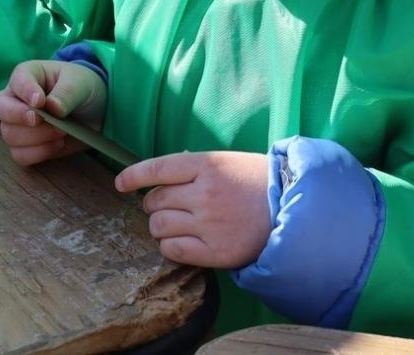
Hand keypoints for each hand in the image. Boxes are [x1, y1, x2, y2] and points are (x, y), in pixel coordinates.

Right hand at [0, 59, 107, 166]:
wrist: (94, 112)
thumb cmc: (82, 88)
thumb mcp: (80, 83)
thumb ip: (66, 93)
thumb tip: (52, 108)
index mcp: (28, 75)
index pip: (17, 80)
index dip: (25, 91)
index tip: (40, 101)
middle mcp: (16, 99)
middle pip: (0, 108)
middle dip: (19, 116)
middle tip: (39, 120)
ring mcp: (18, 123)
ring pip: (10, 135)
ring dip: (37, 137)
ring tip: (61, 131)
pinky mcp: (26, 145)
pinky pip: (20, 155)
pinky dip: (39, 153)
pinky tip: (58, 144)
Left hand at [114, 151, 271, 268]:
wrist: (293, 208)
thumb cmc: (258, 181)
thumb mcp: (227, 162)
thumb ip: (194, 168)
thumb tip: (161, 176)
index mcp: (207, 165)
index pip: (157, 168)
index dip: (133, 176)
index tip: (120, 183)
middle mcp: (205, 193)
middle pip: (155, 201)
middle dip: (153, 205)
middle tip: (165, 207)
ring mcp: (210, 224)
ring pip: (160, 226)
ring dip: (159, 226)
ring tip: (175, 225)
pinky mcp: (216, 252)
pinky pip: (174, 250)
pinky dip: (170, 247)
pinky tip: (179, 242)